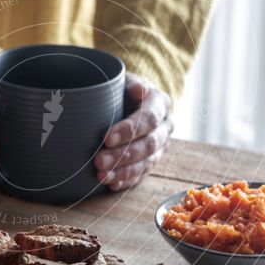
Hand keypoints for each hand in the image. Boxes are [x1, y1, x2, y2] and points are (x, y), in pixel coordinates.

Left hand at [94, 74, 172, 190]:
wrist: (127, 99)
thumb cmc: (121, 89)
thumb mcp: (124, 80)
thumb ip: (130, 84)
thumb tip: (139, 90)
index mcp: (160, 103)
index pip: (149, 119)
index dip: (128, 130)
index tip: (106, 138)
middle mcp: (165, 127)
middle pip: (148, 145)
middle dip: (123, 155)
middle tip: (99, 161)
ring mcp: (161, 147)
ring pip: (147, 163)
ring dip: (123, 172)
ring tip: (101, 176)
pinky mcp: (152, 161)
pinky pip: (142, 174)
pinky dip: (127, 181)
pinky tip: (111, 184)